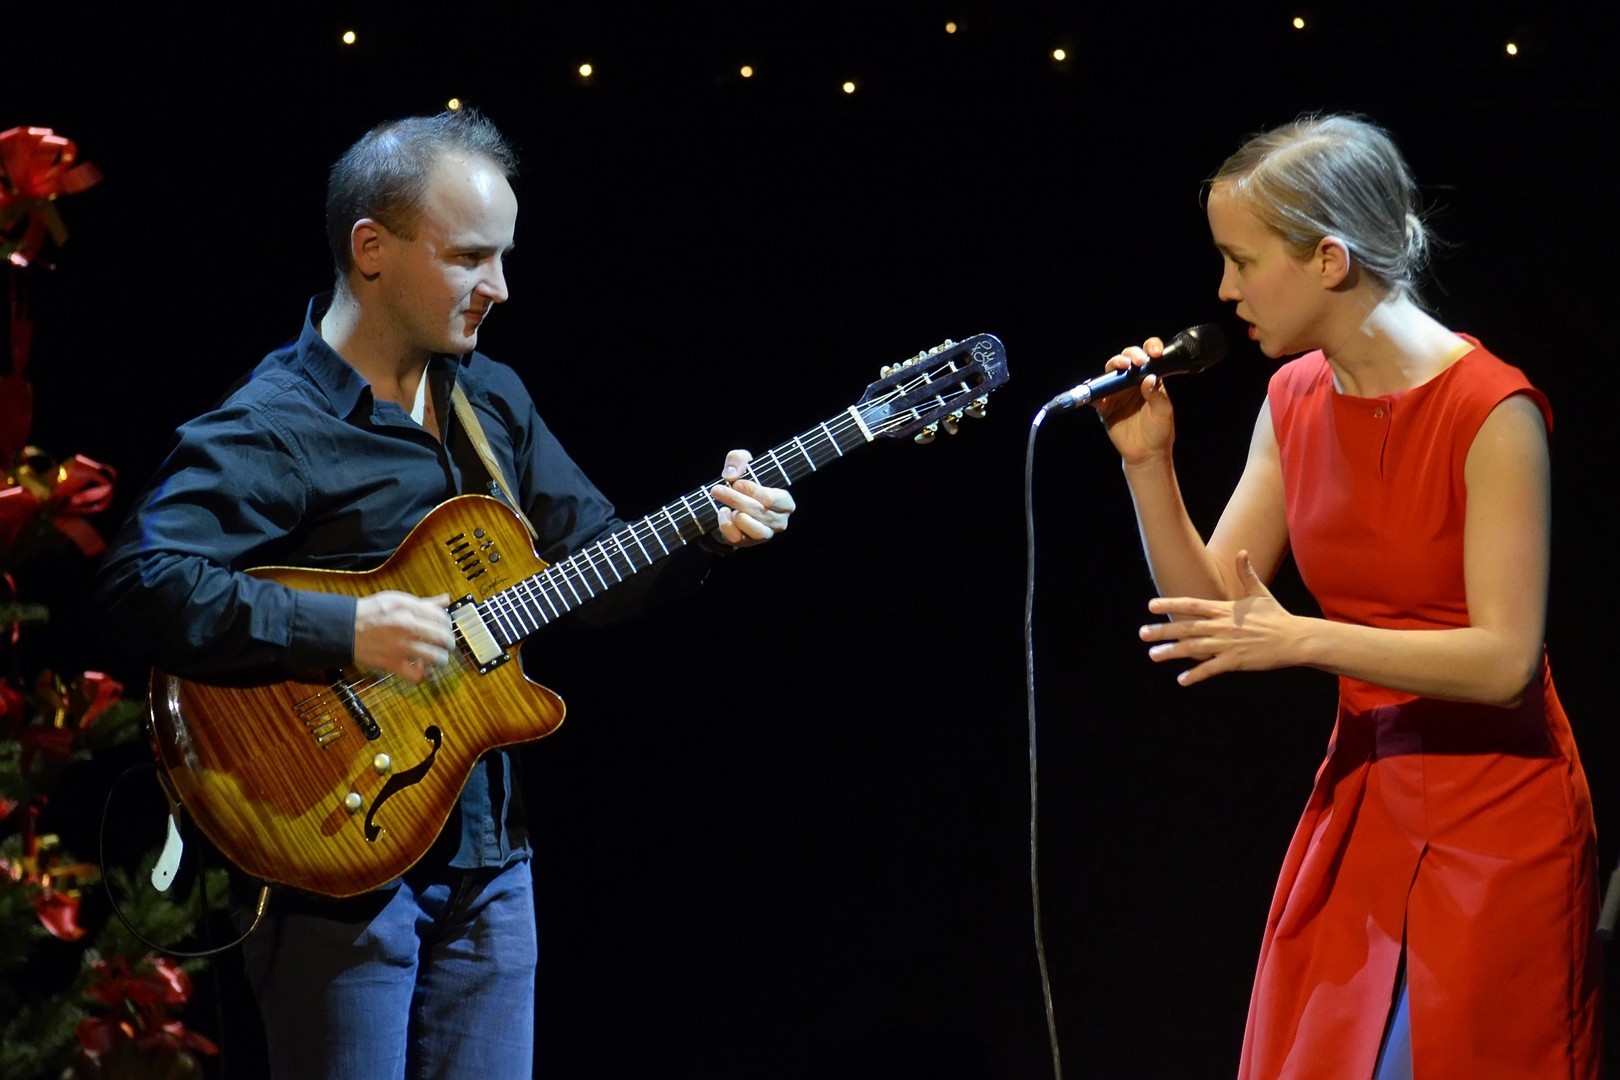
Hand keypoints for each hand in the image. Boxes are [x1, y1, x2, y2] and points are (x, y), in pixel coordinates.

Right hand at [354, 591, 453, 683]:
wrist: (344, 628)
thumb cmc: (370, 612)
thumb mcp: (396, 600)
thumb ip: (423, 602)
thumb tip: (445, 599)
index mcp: (408, 608)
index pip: (442, 617)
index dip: (447, 623)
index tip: (445, 627)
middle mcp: (406, 626)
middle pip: (443, 637)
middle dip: (449, 642)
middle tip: (447, 644)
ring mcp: (400, 646)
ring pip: (435, 657)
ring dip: (441, 659)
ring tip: (438, 658)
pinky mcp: (392, 663)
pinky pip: (416, 675)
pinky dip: (422, 675)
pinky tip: (420, 668)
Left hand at [709, 449, 794, 548]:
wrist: (732, 502)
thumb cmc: (745, 481)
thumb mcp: (743, 463)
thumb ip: (738, 460)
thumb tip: (732, 475)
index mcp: (785, 502)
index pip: (772, 499)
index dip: (753, 491)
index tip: (736, 483)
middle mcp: (779, 521)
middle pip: (759, 511)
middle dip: (736, 499)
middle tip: (717, 489)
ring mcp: (764, 534)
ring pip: (753, 528)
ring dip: (735, 514)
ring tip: (723, 505)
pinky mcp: (748, 542)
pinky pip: (738, 538)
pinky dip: (727, 526)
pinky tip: (723, 514)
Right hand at [1095, 337, 1176, 465]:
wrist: (1147, 454)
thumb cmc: (1159, 431)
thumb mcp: (1163, 411)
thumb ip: (1156, 394)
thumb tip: (1149, 378)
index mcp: (1149, 379)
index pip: (1148, 357)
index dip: (1150, 348)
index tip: (1154, 352)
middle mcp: (1132, 382)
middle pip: (1127, 359)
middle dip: (1130, 355)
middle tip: (1136, 362)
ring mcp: (1117, 393)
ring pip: (1110, 372)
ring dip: (1114, 366)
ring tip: (1121, 367)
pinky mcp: (1105, 406)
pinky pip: (1095, 396)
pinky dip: (1093, 393)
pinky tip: (1098, 392)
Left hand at [1139, 552, 1298, 685]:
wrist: (1294, 639)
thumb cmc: (1276, 616)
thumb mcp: (1259, 593)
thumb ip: (1246, 574)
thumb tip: (1242, 552)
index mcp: (1225, 609)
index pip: (1192, 605)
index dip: (1170, 604)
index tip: (1151, 605)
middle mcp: (1223, 626)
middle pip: (1187, 628)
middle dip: (1163, 631)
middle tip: (1142, 634)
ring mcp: (1228, 644)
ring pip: (1194, 648)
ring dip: (1172, 652)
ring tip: (1153, 655)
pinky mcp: (1236, 661)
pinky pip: (1212, 668)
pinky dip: (1196, 675)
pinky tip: (1181, 680)